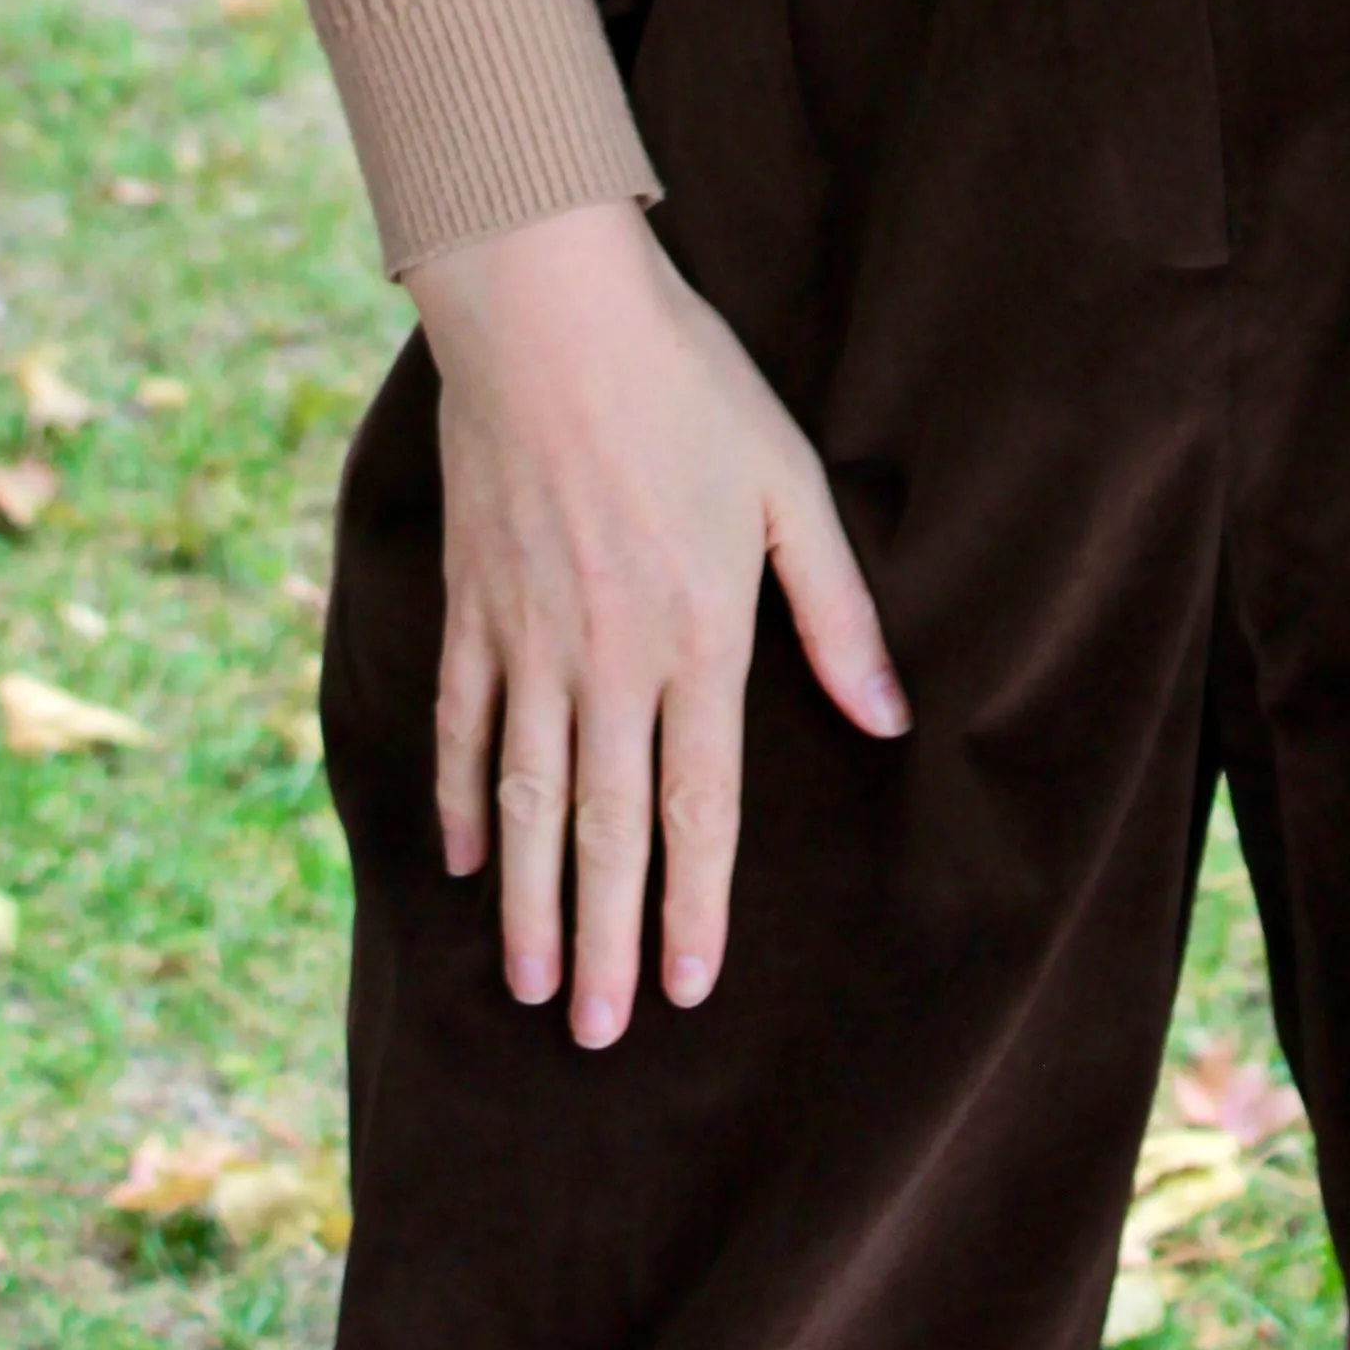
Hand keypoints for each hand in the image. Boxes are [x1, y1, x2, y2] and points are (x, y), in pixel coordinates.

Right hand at [402, 199, 907, 1044]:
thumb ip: (837, 613)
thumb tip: (890, 717)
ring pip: (524, 799)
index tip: (689, 989)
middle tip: (597, 1036)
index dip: (696, 905)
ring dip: (529, 902)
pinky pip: (460, 724)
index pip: (700, 806)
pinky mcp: (470, 605)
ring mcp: (528, 638)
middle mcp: (610, 660)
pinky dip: (459, 799)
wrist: (549, 313)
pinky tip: (463, 863)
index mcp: (699, 637)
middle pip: (606, 827)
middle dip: (607, 941)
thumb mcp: (792, 486)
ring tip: (530, 986)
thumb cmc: (687, 386)